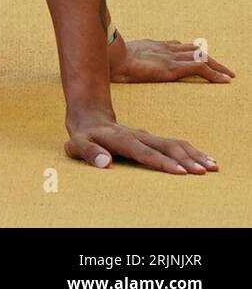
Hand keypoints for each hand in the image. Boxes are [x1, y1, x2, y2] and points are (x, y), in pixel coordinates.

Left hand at [65, 114, 217, 174]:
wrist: (89, 116)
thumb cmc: (83, 136)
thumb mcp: (77, 144)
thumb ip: (89, 152)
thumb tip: (105, 163)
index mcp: (121, 139)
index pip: (143, 152)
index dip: (160, 162)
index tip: (179, 172)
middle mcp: (138, 136)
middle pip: (165, 146)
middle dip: (185, 159)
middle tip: (203, 172)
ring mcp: (147, 136)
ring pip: (174, 143)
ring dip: (193, 155)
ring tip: (212, 167)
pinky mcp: (153, 139)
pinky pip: (175, 144)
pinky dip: (192, 152)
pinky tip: (206, 160)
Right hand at [110, 39, 234, 83]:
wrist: (112, 58)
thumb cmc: (109, 61)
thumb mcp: (117, 58)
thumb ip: (122, 60)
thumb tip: (113, 67)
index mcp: (152, 46)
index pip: (177, 45)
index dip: (189, 51)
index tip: (197, 55)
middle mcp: (165, 48)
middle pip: (193, 49)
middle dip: (209, 58)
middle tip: (222, 68)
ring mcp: (171, 56)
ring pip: (202, 57)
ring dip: (217, 66)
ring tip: (228, 74)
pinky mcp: (174, 67)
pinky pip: (200, 67)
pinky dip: (215, 74)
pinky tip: (224, 81)